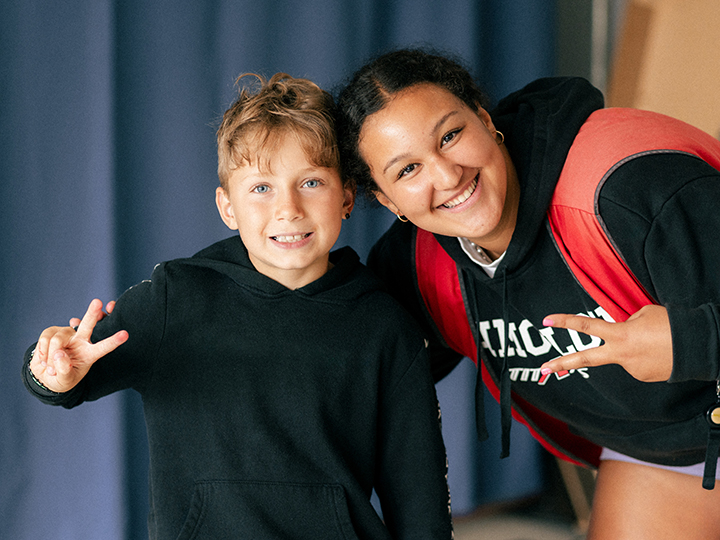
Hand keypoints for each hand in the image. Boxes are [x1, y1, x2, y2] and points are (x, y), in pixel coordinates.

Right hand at [30, 299, 127, 392]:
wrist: (45, 375)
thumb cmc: (62, 377)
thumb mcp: (66, 380)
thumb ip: (64, 370)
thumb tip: (59, 354)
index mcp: (90, 354)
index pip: (103, 347)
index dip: (113, 341)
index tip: (125, 334)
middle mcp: (81, 341)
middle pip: (88, 325)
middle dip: (92, 314)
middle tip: (97, 302)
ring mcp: (67, 335)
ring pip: (58, 340)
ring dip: (50, 356)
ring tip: (51, 368)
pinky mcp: (52, 332)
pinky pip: (45, 338)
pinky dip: (42, 352)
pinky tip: (44, 359)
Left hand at [539, 304, 672, 381]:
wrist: (699, 347)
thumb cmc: (672, 325)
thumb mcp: (643, 314)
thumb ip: (624, 324)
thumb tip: (619, 335)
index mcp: (620, 334)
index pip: (586, 325)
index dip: (565, 322)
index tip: (546, 320)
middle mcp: (621, 355)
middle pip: (585, 359)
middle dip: (562, 364)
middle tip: (543, 368)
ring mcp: (631, 369)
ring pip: (624, 355)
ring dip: (635, 348)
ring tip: (657, 342)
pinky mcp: (643, 378)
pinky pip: (637, 363)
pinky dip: (645, 356)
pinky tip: (661, 353)